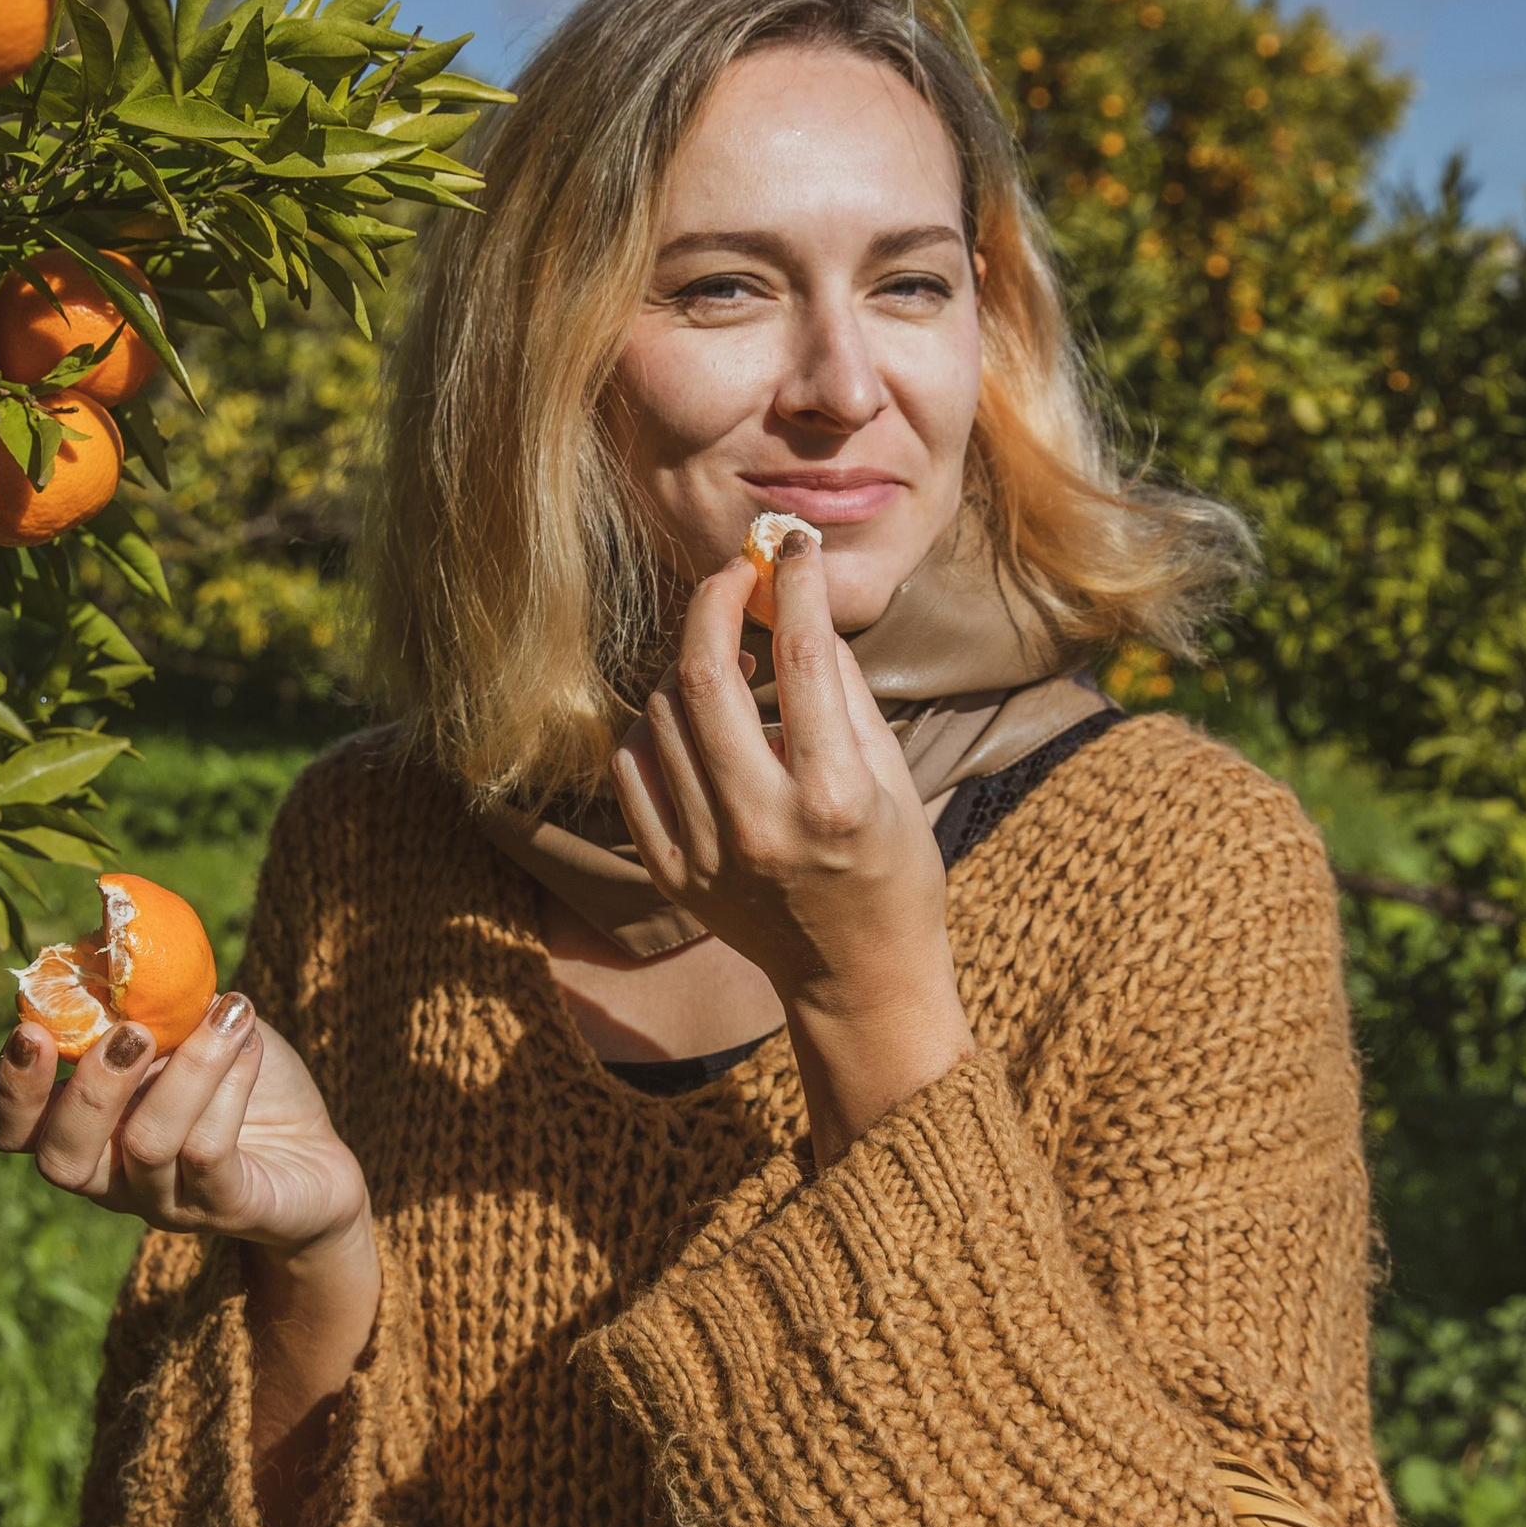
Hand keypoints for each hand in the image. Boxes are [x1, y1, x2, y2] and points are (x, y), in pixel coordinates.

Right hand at [0, 992, 370, 1259]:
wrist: (316, 1150)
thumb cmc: (238, 1080)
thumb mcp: (188, 1026)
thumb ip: (143, 996)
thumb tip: (114, 930)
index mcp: (84, 1129)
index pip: (12, 1130)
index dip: (10, 1089)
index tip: (31, 1030)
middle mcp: (113, 1177)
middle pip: (62, 1159)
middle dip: (90, 1089)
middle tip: (132, 1031)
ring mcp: (168, 1201)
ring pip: (149, 1144)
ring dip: (188, 1068)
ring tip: (228, 1012)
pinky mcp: (228, 1208)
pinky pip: (211, 1153)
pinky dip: (230, 1086)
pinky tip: (250, 1041)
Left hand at [611, 533, 972, 1157]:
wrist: (857, 978)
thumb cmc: (892, 870)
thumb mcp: (892, 776)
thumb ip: (841, 692)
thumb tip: (793, 603)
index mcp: (833, 796)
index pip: (801, 654)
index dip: (792, 581)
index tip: (791, 547)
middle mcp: (761, 823)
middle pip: (705, 673)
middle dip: (715, 599)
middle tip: (735, 576)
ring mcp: (707, 852)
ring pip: (662, 712)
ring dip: (690, 664)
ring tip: (728, 658)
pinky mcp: (671, 871)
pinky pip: (633, 765)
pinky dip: (653, 726)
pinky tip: (691, 720)